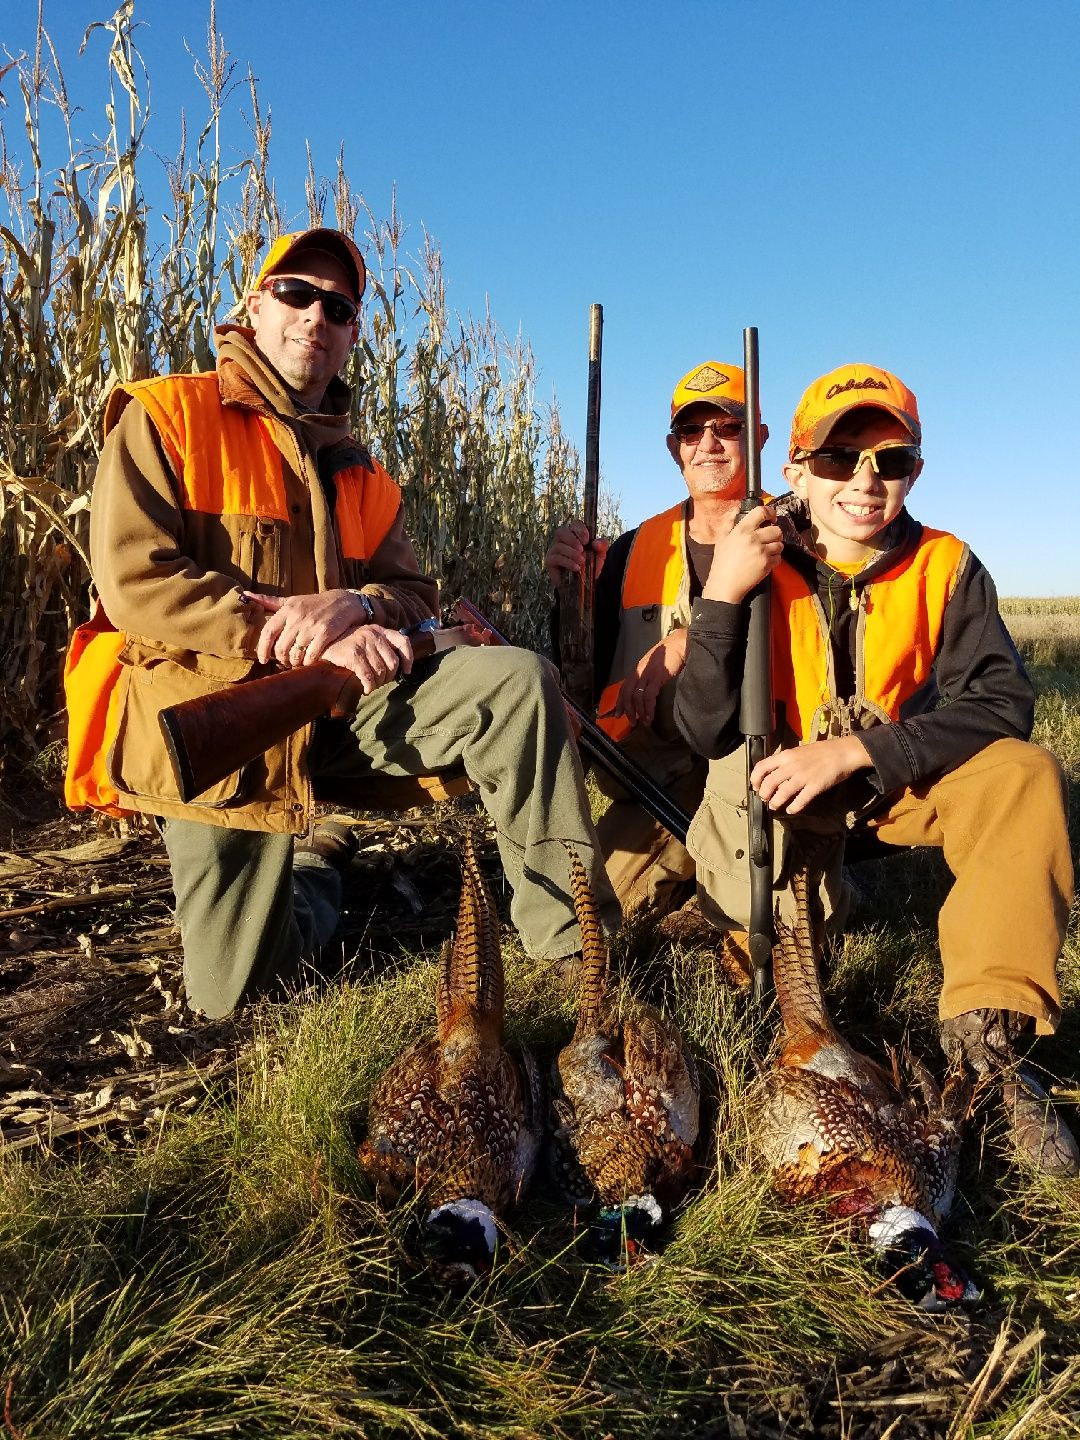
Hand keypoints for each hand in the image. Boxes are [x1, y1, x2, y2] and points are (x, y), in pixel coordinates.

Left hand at [242, 590, 371, 666]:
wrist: (345, 602)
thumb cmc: (315, 603)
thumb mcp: (292, 600)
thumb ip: (269, 601)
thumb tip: (245, 594)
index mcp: (287, 609)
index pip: (268, 633)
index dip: (263, 649)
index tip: (263, 659)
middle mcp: (298, 617)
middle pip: (281, 647)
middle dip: (282, 659)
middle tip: (286, 662)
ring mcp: (312, 626)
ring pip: (295, 654)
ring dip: (295, 663)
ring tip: (297, 662)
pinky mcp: (326, 633)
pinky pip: (311, 655)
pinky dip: (308, 662)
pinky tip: (310, 662)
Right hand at [319, 624, 414, 694]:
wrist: (321, 643)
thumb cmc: (344, 644)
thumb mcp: (364, 638)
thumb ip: (379, 646)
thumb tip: (395, 665)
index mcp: (379, 630)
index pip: (402, 641)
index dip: (408, 658)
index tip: (407, 671)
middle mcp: (373, 635)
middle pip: (393, 662)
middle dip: (389, 677)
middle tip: (381, 682)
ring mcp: (363, 644)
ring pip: (381, 671)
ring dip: (378, 684)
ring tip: (371, 686)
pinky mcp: (353, 654)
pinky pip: (368, 676)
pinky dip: (369, 686)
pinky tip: (366, 689)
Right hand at [544, 519, 608, 586]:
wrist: (583, 584)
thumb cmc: (590, 566)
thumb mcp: (600, 556)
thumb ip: (602, 547)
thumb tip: (596, 543)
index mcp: (574, 535)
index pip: (574, 524)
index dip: (580, 529)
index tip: (587, 540)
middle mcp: (562, 540)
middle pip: (561, 531)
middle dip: (572, 539)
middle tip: (582, 549)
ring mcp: (554, 550)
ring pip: (559, 546)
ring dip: (572, 553)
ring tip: (582, 561)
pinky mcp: (550, 561)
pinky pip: (556, 558)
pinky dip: (568, 562)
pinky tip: (576, 568)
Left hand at [614, 630, 688, 728]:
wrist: (679, 645)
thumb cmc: (669, 655)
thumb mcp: (653, 666)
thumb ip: (647, 676)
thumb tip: (644, 692)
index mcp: (637, 670)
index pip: (624, 688)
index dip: (620, 702)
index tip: (617, 714)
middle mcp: (638, 672)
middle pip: (627, 694)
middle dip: (627, 710)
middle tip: (631, 722)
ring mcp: (647, 674)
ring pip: (636, 697)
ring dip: (639, 712)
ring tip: (644, 722)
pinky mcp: (656, 677)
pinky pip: (648, 696)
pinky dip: (648, 708)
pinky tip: (650, 716)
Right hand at [702, 504, 782, 604]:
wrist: (724, 585)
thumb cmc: (722, 563)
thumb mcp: (722, 540)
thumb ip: (729, 523)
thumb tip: (736, 510)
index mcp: (742, 530)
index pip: (761, 512)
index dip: (770, 512)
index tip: (771, 517)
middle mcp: (753, 538)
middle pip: (776, 529)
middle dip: (775, 534)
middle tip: (770, 539)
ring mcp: (761, 551)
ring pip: (780, 544)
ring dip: (776, 548)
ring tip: (767, 552)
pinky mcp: (767, 564)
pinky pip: (779, 558)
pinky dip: (774, 560)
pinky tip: (765, 562)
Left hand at [750, 736, 871, 813]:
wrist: (842, 752)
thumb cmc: (821, 751)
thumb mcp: (798, 751)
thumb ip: (785, 761)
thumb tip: (773, 773)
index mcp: (786, 755)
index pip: (762, 766)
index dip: (755, 779)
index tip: (755, 787)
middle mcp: (791, 766)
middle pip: (769, 783)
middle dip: (764, 794)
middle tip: (765, 799)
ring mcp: (803, 776)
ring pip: (782, 793)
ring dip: (775, 803)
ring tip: (774, 806)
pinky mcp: (815, 786)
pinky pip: (800, 801)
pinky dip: (793, 808)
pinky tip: (791, 810)